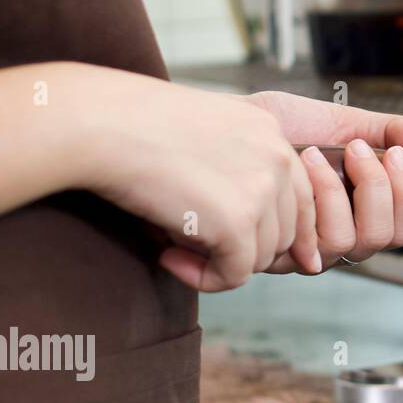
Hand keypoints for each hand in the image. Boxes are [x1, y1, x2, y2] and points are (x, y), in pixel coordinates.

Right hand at [69, 67, 323, 291]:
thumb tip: (244, 218)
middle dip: (247, 249)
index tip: (274, 259)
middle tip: (196, 248)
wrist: (101, 124)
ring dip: (222, 263)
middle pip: (287, 231)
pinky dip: (205, 279)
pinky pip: (236, 274)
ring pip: (263, 256)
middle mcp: (277, 157)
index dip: (289, 233)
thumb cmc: (134, 125)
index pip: (302, 196)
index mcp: (271, 132)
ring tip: (174, 247)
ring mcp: (262, 189)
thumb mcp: (204, 132)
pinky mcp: (237, 221)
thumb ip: (235, 164)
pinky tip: (168, 257)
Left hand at [243, 91, 402, 272]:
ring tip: (319, 155)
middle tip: (359, 151)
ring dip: (341, 191)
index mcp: (355, 212)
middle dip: (381, 190)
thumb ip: (387, 131)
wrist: (221, 125)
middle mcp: (334, 237)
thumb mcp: (338, 121)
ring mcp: (305, 249)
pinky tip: (301, 164)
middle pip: (386, 239)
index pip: (401, 226)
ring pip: (352, 243)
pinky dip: (317, 195)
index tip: (396, 154)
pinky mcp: (275, 254)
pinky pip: (315, 242)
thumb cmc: (271, 128)